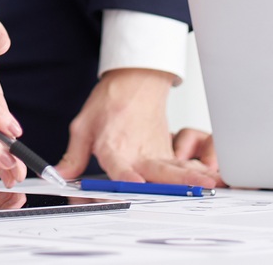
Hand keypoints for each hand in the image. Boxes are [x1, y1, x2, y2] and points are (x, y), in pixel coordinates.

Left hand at [54, 69, 221, 186]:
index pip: (120, 166)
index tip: (134, 184)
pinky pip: (183, 165)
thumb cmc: (110, 101)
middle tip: (184, 190)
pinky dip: (198, 173)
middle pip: (155, 171)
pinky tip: (213, 180)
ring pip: (175, 168)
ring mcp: (156, 153)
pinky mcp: (167, 152)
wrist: (135, 81)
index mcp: (115, 146)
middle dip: (168, 183)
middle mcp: (138, 152)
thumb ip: (73, 156)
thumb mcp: (83, 126)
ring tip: (209, 184)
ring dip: (192, 177)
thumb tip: (60, 177)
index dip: (126, 177)